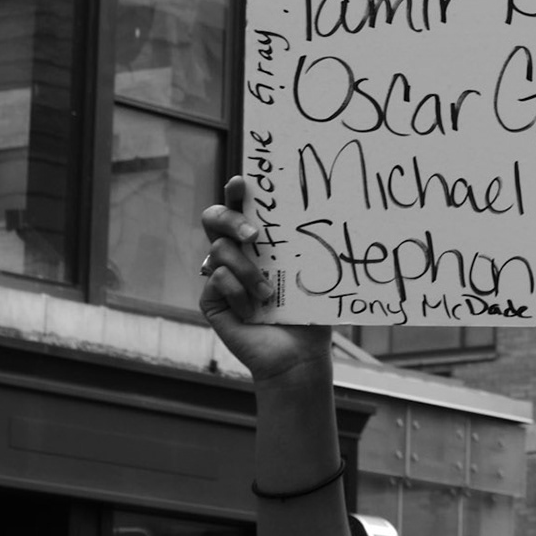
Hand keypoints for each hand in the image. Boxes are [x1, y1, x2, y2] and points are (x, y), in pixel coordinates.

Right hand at [200, 175, 331, 385]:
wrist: (299, 353)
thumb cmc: (309, 309)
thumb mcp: (309, 270)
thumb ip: (302, 243)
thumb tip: (325, 208)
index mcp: (259, 241)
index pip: (240, 207)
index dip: (236, 191)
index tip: (242, 182)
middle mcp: (236, 253)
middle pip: (213, 219)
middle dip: (229, 219)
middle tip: (253, 233)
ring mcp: (220, 275)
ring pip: (219, 250)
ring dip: (247, 270)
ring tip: (269, 293)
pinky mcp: (211, 300)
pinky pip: (216, 280)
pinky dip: (239, 293)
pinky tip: (254, 311)